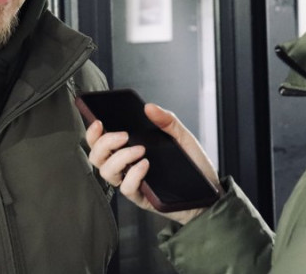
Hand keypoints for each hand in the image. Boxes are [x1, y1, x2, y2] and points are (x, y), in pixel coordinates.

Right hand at [86, 103, 221, 224]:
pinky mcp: (142, 198)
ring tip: (140, 150)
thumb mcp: (183, 137)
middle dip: (104, 143)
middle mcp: (127, 166)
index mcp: (130, 148)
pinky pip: (126, 188)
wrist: (212, 193)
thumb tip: (148, 107)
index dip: (93, 133)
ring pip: (106, 172)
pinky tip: (146, 164)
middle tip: (123, 135)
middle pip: (97, 157)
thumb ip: (167, 121)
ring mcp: (132, 182)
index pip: (101, 141)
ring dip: (119, 158)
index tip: (99, 122)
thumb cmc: (194, 165)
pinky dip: (133, 174)